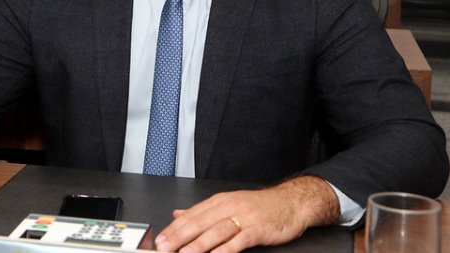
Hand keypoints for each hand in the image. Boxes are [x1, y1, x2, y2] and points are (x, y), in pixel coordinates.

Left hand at [154, 175, 339, 252]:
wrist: (290, 202)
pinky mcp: (259, 229)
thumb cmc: (259, 206)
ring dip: (199, 244)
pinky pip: (240, 240)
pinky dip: (227, 248)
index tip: (159, 240)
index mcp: (219, 202)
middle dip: (180, 237)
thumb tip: (177, 214)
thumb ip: (202, 211)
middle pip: (200, 222)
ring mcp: (244, 218)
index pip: (191, 215)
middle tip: (165, 247)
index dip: (174, 229)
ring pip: (217, 231)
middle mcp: (229, 207)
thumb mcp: (228, 203)